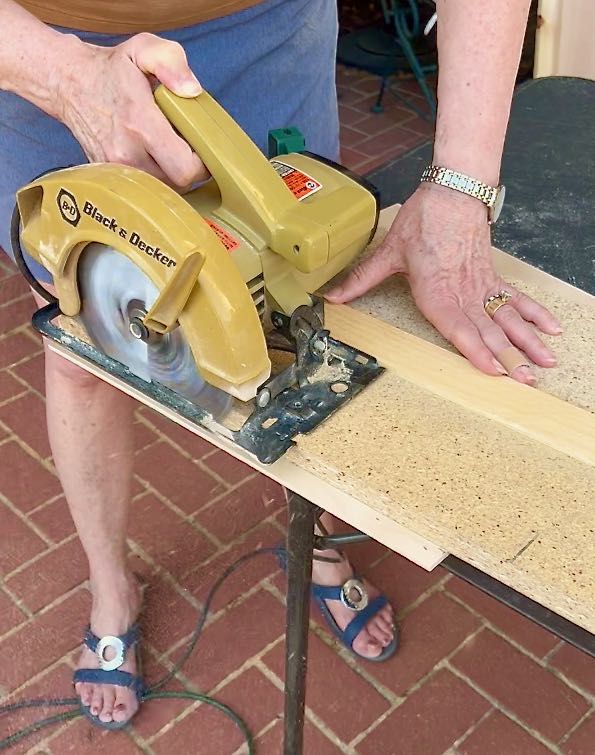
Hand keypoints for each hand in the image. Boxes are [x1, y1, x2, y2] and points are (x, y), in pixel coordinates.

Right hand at [54, 33, 206, 187]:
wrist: (68, 81)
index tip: (202, 147)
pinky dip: (156, 177)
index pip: (185, 168)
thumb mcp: (144, 49)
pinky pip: (144, 187)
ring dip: (173, 174)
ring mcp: (114, 168)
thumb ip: (172, 63)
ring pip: (162, 189)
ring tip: (170, 149)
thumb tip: (192, 90)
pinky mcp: (108, 175)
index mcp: (140, 124)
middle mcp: (126, 153)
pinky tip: (154, 156)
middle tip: (188, 147)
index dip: (202, 164)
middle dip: (189, 169)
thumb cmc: (111, 68)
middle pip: (177, 185)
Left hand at [326, 184, 561, 384]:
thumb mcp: (388, 251)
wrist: (453, 189)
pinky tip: (551, 330)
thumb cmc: (423, 219)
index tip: (493, 368)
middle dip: (509, 356)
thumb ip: (361, 278)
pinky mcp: (492, 277)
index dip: (474, 348)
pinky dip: (534, 314)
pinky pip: (516, 299)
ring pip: (507, 318)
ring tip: (544, 363)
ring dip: (526, 341)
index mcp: (436, 289)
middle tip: (526, 379)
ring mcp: (481, 285)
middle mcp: (463, 291)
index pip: (457, 324)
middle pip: (489, 328)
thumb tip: (331, 296)